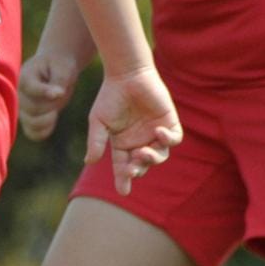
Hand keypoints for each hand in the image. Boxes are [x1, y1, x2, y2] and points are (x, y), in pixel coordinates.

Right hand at [18, 48, 84, 141]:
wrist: (55, 69)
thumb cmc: (60, 66)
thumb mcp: (63, 68)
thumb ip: (59, 80)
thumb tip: (58, 94)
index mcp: (24, 77)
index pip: (31, 89)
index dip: (46, 93)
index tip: (61, 91)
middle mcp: (18, 94)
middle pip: (33, 109)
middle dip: (52, 105)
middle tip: (61, 95)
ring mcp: (21, 108)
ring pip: (32, 123)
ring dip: (49, 120)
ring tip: (56, 109)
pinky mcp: (27, 119)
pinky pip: (32, 133)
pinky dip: (44, 131)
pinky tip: (52, 120)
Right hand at [86, 65, 181, 195]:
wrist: (127, 74)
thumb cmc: (110, 96)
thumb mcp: (98, 122)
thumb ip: (96, 142)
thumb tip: (89, 162)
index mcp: (122, 143)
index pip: (123, 167)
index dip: (123, 179)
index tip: (123, 191)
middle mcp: (139, 140)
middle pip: (143, 164)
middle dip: (138, 170)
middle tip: (132, 169)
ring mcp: (155, 132)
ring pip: (160, 155)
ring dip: (152, 158)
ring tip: (143, 152)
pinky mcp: (169, 121)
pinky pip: (174, 139)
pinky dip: (168, 140)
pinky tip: (158, 132)